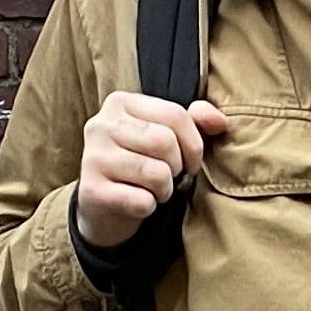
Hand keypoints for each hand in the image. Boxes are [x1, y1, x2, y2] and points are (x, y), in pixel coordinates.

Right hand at [76, 92, 230, 251]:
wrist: (102, 203)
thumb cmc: (139, 161)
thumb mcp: (164, 134)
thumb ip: (194, 120)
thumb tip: (220, 122)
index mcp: (120, 102)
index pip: (175, 115)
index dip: (194, 144)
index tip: (191, 161)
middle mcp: (101, 125)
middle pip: (164, 142)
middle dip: (177, 166)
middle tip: (169, 176)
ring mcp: (92, 157)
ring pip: (155, 173)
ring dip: (164, 189)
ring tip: (154, 189)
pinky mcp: (91, 191)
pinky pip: (141, 201)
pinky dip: (148, 207)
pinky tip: (138, 202)